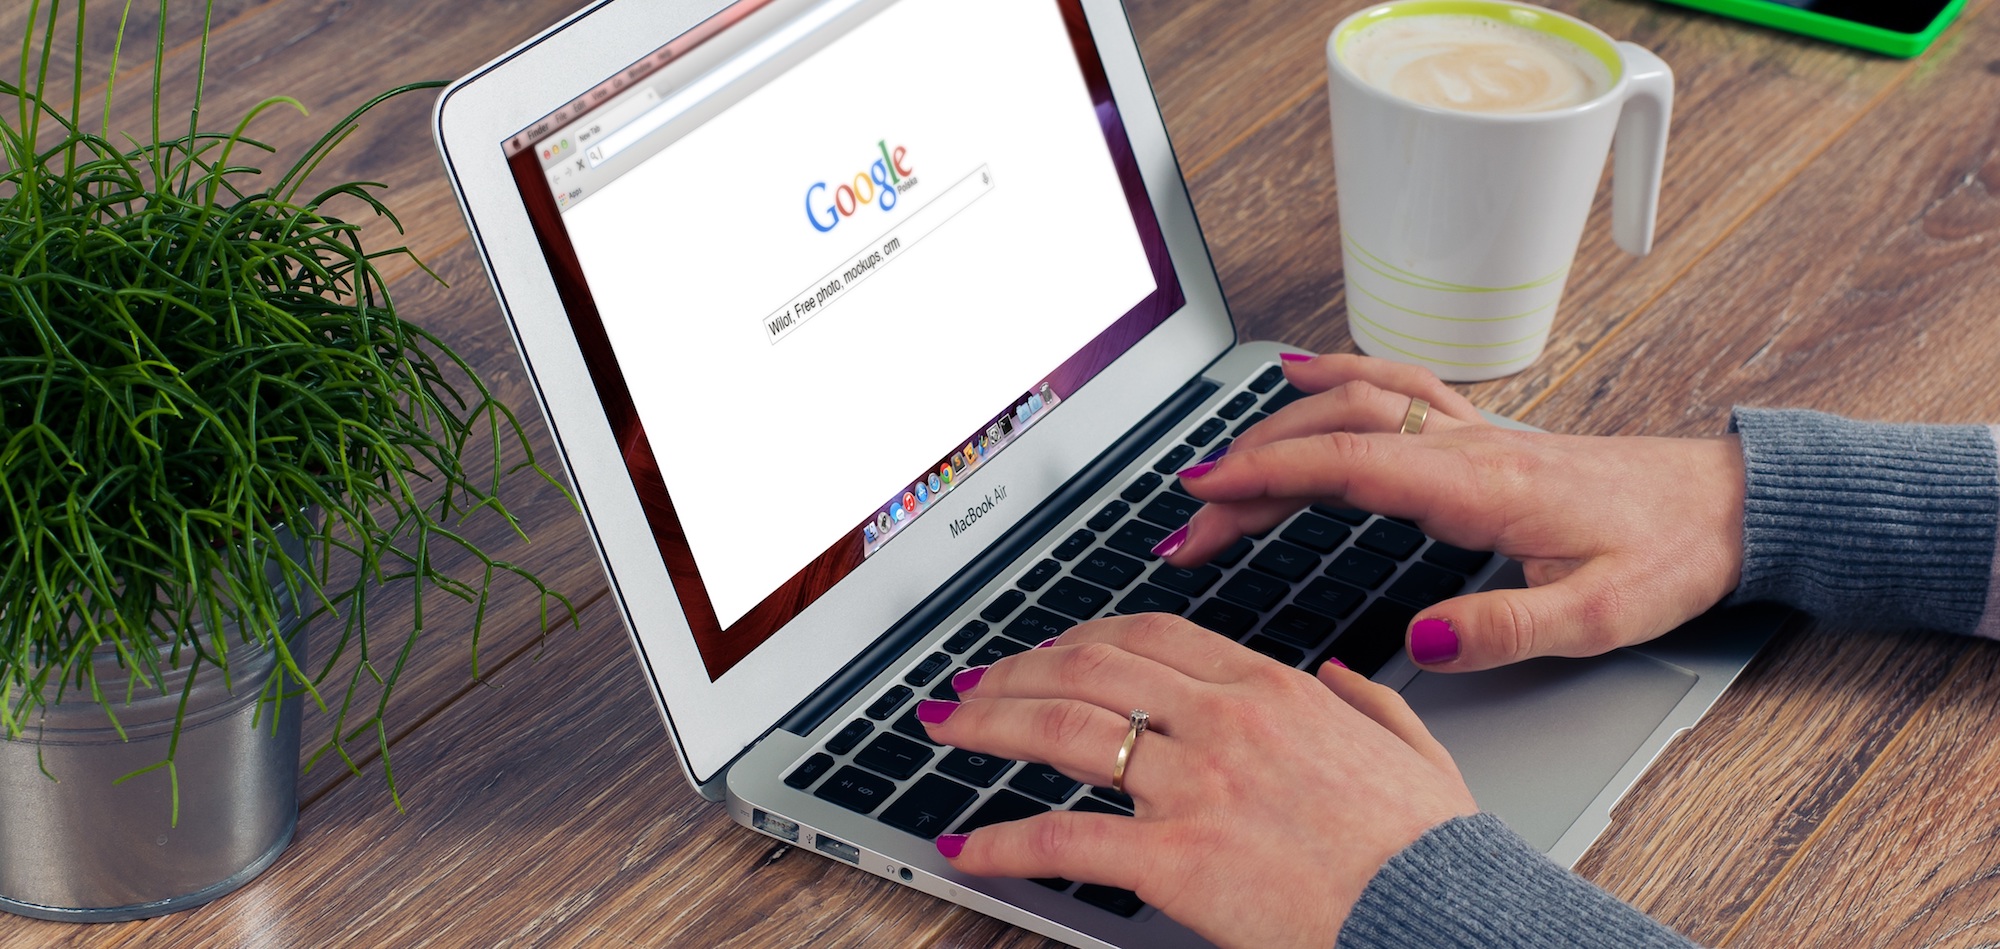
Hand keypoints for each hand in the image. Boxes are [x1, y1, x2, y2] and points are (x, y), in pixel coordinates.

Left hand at [921, 616, 1475, 948]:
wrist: (1445, 916)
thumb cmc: (1431, 852)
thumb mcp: (1416, 750)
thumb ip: (1369, 703)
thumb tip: (1333, 677)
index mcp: (1274, 690)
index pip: (1152, 636)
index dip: (1083, 637)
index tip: (1049, 650)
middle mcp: (1225, 721)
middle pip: (1090, 666)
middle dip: (1017, 669)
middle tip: (973, 684)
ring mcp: (1196, 786)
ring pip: (1063, 729)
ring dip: (990, 722)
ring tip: (949, 728)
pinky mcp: (1176, 859)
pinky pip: (1064, 840)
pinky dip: (1002, 842)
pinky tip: (967, 847)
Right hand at [1166, 354, 1744, 670]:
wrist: (1728, 506)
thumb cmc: (1671, 555)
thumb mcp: (1603, 616)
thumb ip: (1508, 629)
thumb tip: (1421, 640)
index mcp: (1483, 486)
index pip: (1350, 465)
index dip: (1268, 475)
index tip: (1205, 494)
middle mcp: (1468, 446)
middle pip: (1332, 432)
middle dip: (1248, 468)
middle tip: (1189, 518)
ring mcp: (1472, 433)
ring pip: (1355, 402)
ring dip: (1278, 427)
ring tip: (1215, 465)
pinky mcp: (1482, 436)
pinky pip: (1394, 386)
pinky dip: (1335, 375)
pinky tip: (1300, 375)